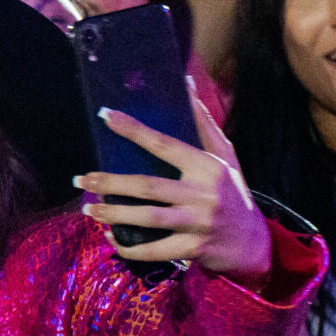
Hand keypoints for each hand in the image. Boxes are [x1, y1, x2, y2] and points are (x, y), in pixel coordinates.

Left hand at [74, 90, 271, 280]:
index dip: (135, 131)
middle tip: (81, 179)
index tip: (107, 116)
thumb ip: (203, 125)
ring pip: (148, 218)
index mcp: (208, 167)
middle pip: (149, 186)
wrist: (254, 243)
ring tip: (89, 209)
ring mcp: (199, 223)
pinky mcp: (194, 249)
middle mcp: (204, 194)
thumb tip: (185, 85)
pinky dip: (130, 247)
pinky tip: (111, 238)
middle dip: (111, 182)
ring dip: (114, 214)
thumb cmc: (232, 193)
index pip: (165, 144)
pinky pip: (155, 250)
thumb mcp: (225, 157)